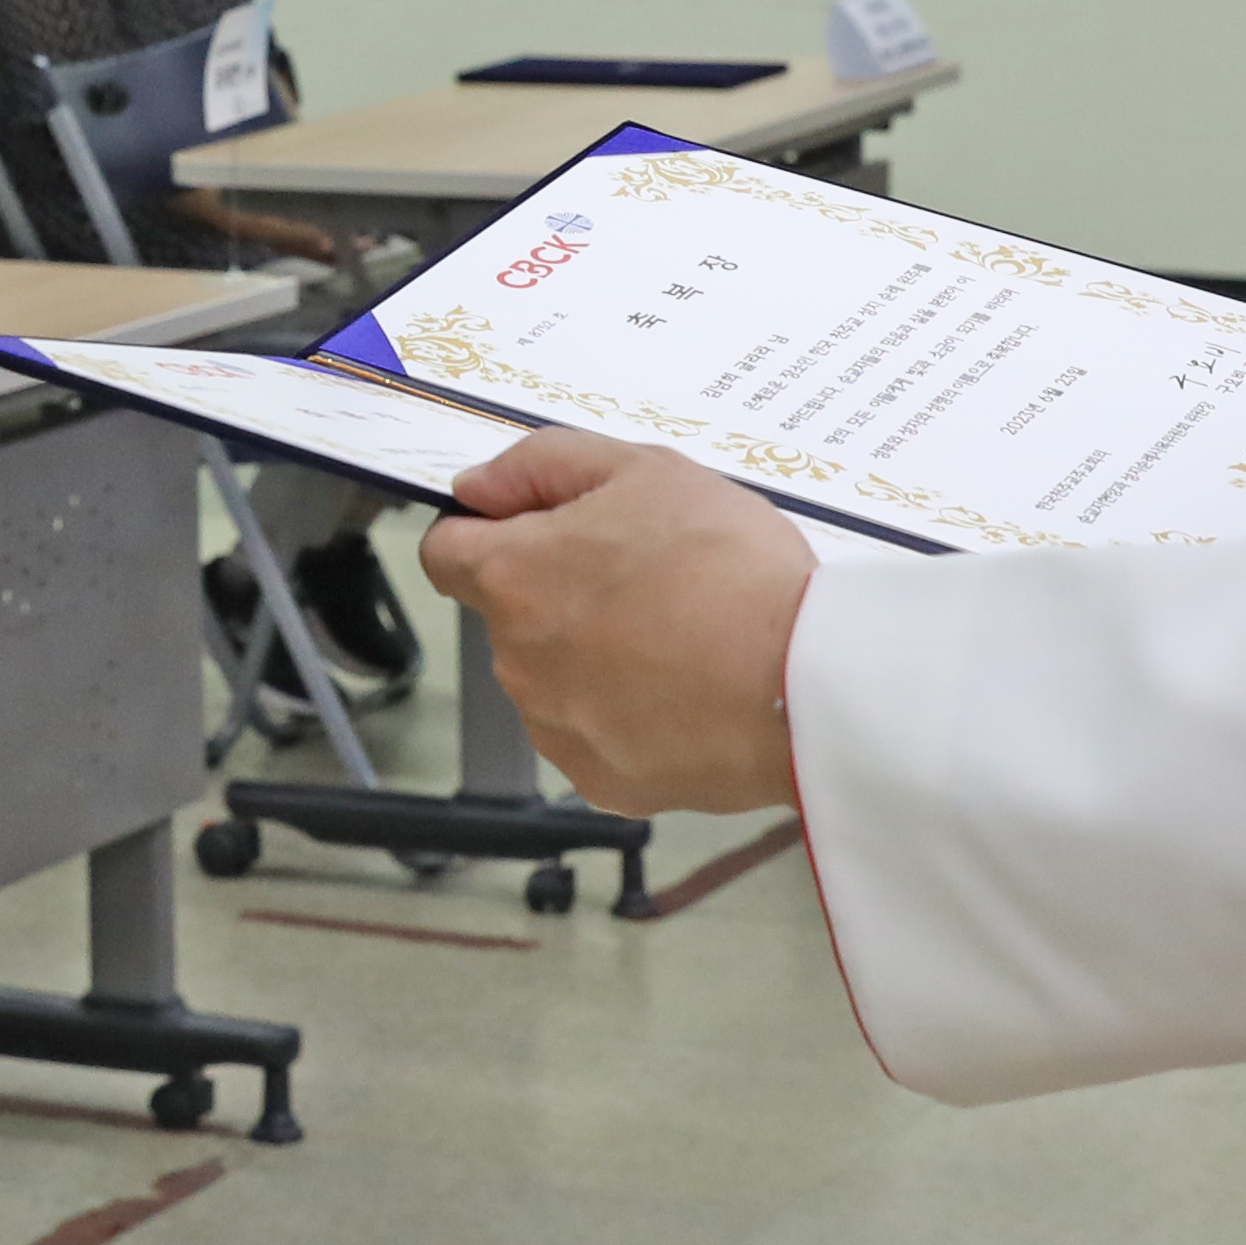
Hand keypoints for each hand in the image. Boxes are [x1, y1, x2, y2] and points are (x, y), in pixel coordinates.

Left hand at [419, 428, 812, 813]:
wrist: (800, 682)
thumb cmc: (732, 573)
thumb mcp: (645, 469)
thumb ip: (542, 466)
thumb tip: (480, 486)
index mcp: (514, 576)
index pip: (445, 551)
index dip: (486, 531)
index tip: (535, 530)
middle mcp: (516, 658)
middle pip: (511, 615)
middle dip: (560, 593)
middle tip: (647, 577)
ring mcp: (554, 726)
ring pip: (553, 677)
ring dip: (594, 655)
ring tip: (679, 635)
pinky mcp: (598, 778)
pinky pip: (594, 734)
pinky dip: (627, 714)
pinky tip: (685, 689)